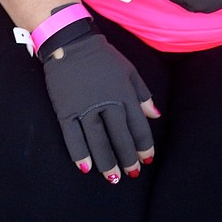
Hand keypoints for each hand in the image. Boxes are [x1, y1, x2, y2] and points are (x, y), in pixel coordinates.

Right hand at [42, 33, 157, 179]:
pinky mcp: (65, 110)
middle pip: (120, 138)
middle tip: (131, 174)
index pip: (138, 127)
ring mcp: (85, 108)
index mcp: (124, 94)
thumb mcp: (129, 70)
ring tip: (113, 178)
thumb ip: (143, 94)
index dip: (144, 146)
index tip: (147, 160)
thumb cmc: (102, 57)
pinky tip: (85, 167)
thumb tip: (156, 115)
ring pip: (98, 141)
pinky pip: (73, 136)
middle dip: (127, 158)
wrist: (70, 42)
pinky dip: (79, 153)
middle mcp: (107, 103)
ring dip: (106, 162)